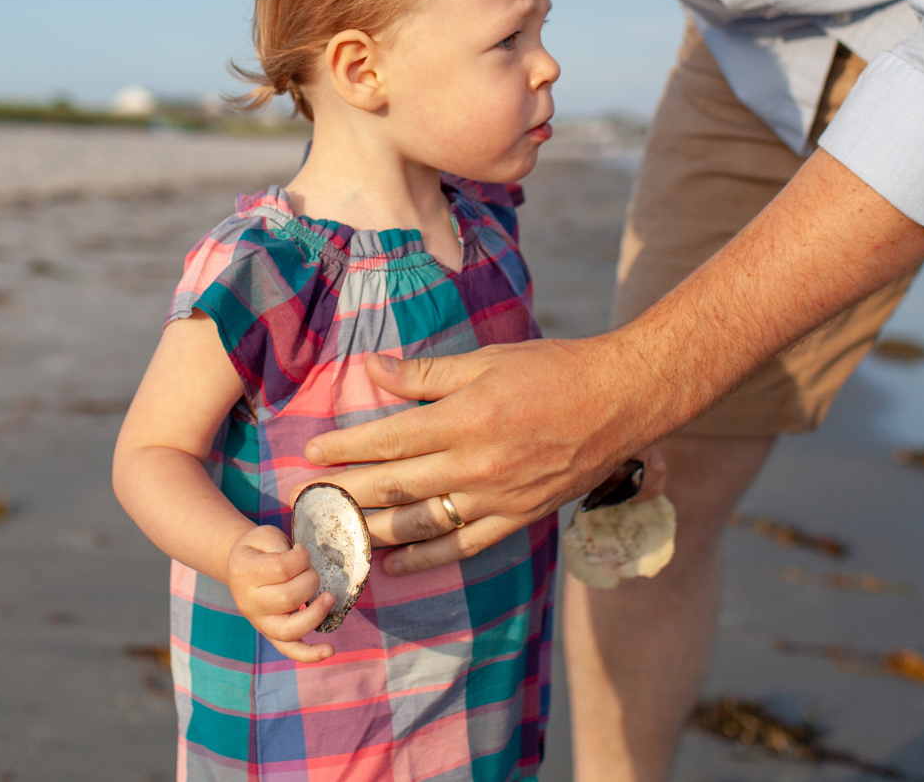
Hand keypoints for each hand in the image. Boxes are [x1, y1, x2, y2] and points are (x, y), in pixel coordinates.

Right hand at [224, 524, 336, 662]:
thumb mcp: (264, 535)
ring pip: (288, 630)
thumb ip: (280, 545)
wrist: (240, 568)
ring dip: (315, 615)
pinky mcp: (272, 634)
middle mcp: (250, 603)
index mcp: (245, 574)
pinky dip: (310, 654)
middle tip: (311, 570)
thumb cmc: (258, 550)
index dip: (300, 557)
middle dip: (309, 580)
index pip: (281, 569)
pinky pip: (290, 650)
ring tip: (329, 598)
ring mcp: (261, 622)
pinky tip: (329, 650)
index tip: (301, 551)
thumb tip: (301, 561)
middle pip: (287, 598)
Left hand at [311, 335, 663, 575]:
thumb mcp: (486, 359)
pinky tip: (392, 564)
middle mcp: (476, 465)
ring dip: (373, 530)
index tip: (311, 454)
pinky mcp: (517, 518)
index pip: (389, 440)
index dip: (345, 448)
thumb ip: (425, 372)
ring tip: (335, 533)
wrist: (620, 400)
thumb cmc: (553, 370)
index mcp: (465, 418)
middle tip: (304, 501)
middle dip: (343, 493)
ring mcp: (497, 498)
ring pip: (421, 523)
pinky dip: (424, 559)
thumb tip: (372, 368)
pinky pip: (462, 546)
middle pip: (395, 485)